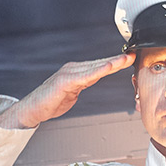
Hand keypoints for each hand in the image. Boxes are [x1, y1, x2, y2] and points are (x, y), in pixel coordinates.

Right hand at [0, 53, 134, 128]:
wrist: (32, 110)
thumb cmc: (50, 101)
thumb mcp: (73, 92)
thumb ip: (84, 84)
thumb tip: (95, 78)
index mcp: (76, 72)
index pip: (100, 66)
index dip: (115, 62)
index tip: (130, 58)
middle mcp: (73, 69)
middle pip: (100, 64)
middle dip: (118, 60)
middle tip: (133, 55)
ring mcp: (68, 74)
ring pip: (94, 67)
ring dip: (111, 63)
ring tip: (125, 59)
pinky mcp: (63, 82)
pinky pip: (84, 76)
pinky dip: (97, 71)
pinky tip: (107, 68)